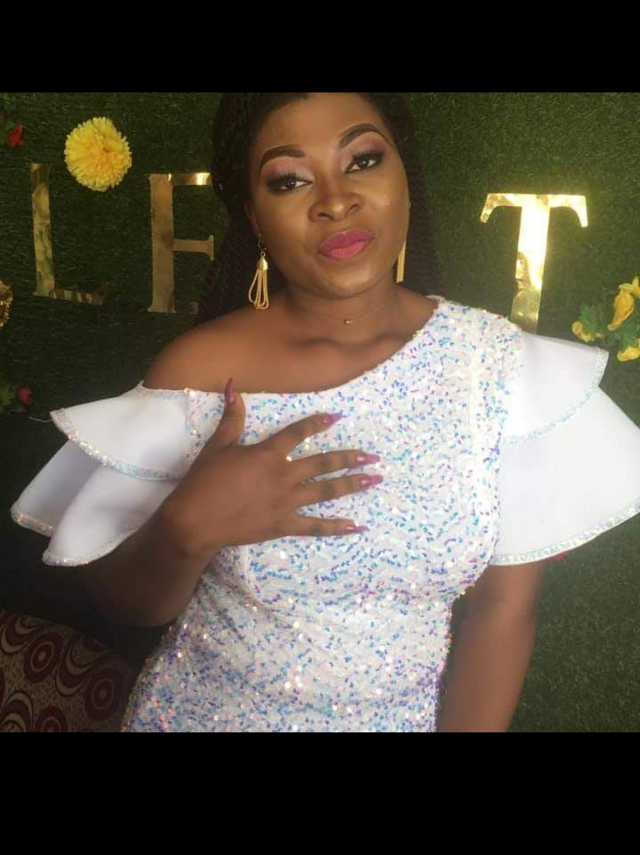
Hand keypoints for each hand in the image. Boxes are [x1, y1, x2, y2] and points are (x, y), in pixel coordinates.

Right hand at [163, 378, 381, 557]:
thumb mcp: (217, 445)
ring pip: (326, 491)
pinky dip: (336, 527)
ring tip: (373, 480)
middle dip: (349, 458)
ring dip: (352, 485)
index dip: (317, 423)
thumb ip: (231, 417)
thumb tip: (232, 385)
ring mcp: (286, 502)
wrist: (196, 520)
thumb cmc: (204, 481)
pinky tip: (355, 526)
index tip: (337, 418)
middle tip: (372, 456)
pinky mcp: (283, 525)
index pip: (298, 433)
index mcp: (268, 453)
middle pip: (323, 464)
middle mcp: (284, 475)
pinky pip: (315, 527)